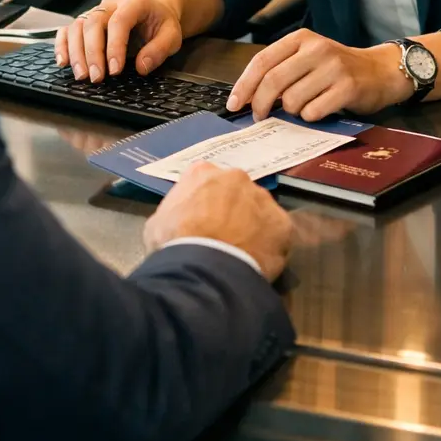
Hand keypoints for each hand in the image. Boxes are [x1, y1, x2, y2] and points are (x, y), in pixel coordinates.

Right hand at [55, 0, 182, 82]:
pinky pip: (67, 29)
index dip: (115, 46)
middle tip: (96, 78)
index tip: (115, 70)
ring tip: (81, 76)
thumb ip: (159, 50)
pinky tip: (63, 62)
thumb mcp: (172, 36)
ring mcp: (95, 10)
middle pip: (93, 22)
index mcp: (134, 2)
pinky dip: (62, 45)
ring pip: (77, 25)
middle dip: (93, 53)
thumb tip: (141, 66)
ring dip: (76, 52)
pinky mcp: (85, 20)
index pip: (119, 21)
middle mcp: (111, 3)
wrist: (154, 12)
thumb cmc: (161, 24)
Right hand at [144, 161, 293, 282]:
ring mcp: (261, 198)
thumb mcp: (157, 223)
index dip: (204, 203)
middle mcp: (236, 177)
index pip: (205, 181)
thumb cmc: (174, 243)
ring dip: (253, 226)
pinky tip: (259, 262)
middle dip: (232, 210)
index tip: (200, 221)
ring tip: (242, 253)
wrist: (204, 267)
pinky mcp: (282, 223)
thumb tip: (180, 220)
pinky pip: (277, 233)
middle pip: (236, 192)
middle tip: (223, 237)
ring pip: (259, 210)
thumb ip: (173, 212)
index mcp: (202, 172)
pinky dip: (270, 245)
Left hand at [227, 31, 410, 120]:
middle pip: (273, 81)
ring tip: (304, 106)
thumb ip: (282, 70)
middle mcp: (316, 49)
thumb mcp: (308, 58)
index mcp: (301, 38)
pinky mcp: (347, 88)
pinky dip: (310, 117)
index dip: (244, 84)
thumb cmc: (337, 68)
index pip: (262, 61)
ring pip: (292, 100)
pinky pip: (313, 112)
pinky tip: (321, 110)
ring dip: (292, 111)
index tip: (234, 104)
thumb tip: (248, 96)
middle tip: (259, 116)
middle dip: (260, 104)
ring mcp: (333, 67)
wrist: (380, 71)